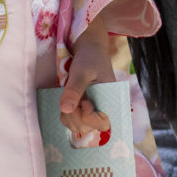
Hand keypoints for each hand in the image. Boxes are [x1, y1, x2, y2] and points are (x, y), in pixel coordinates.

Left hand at [58, 24, 119, 142]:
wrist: (88, 48)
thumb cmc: (90, 57)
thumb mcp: (82, 71)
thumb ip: (75, 89)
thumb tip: (65, 110)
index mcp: (111, 102)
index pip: (103, 124)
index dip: (89, 118)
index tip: (83, 102)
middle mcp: (102, 109)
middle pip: (87, 129)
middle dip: (75, 116)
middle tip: (73, 97)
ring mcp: (91, 110)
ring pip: (77, 127)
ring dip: (69, 115)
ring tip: (69, 96)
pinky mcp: (81, 108)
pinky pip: (71, 120)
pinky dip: (65, 113)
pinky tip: (67, 99)